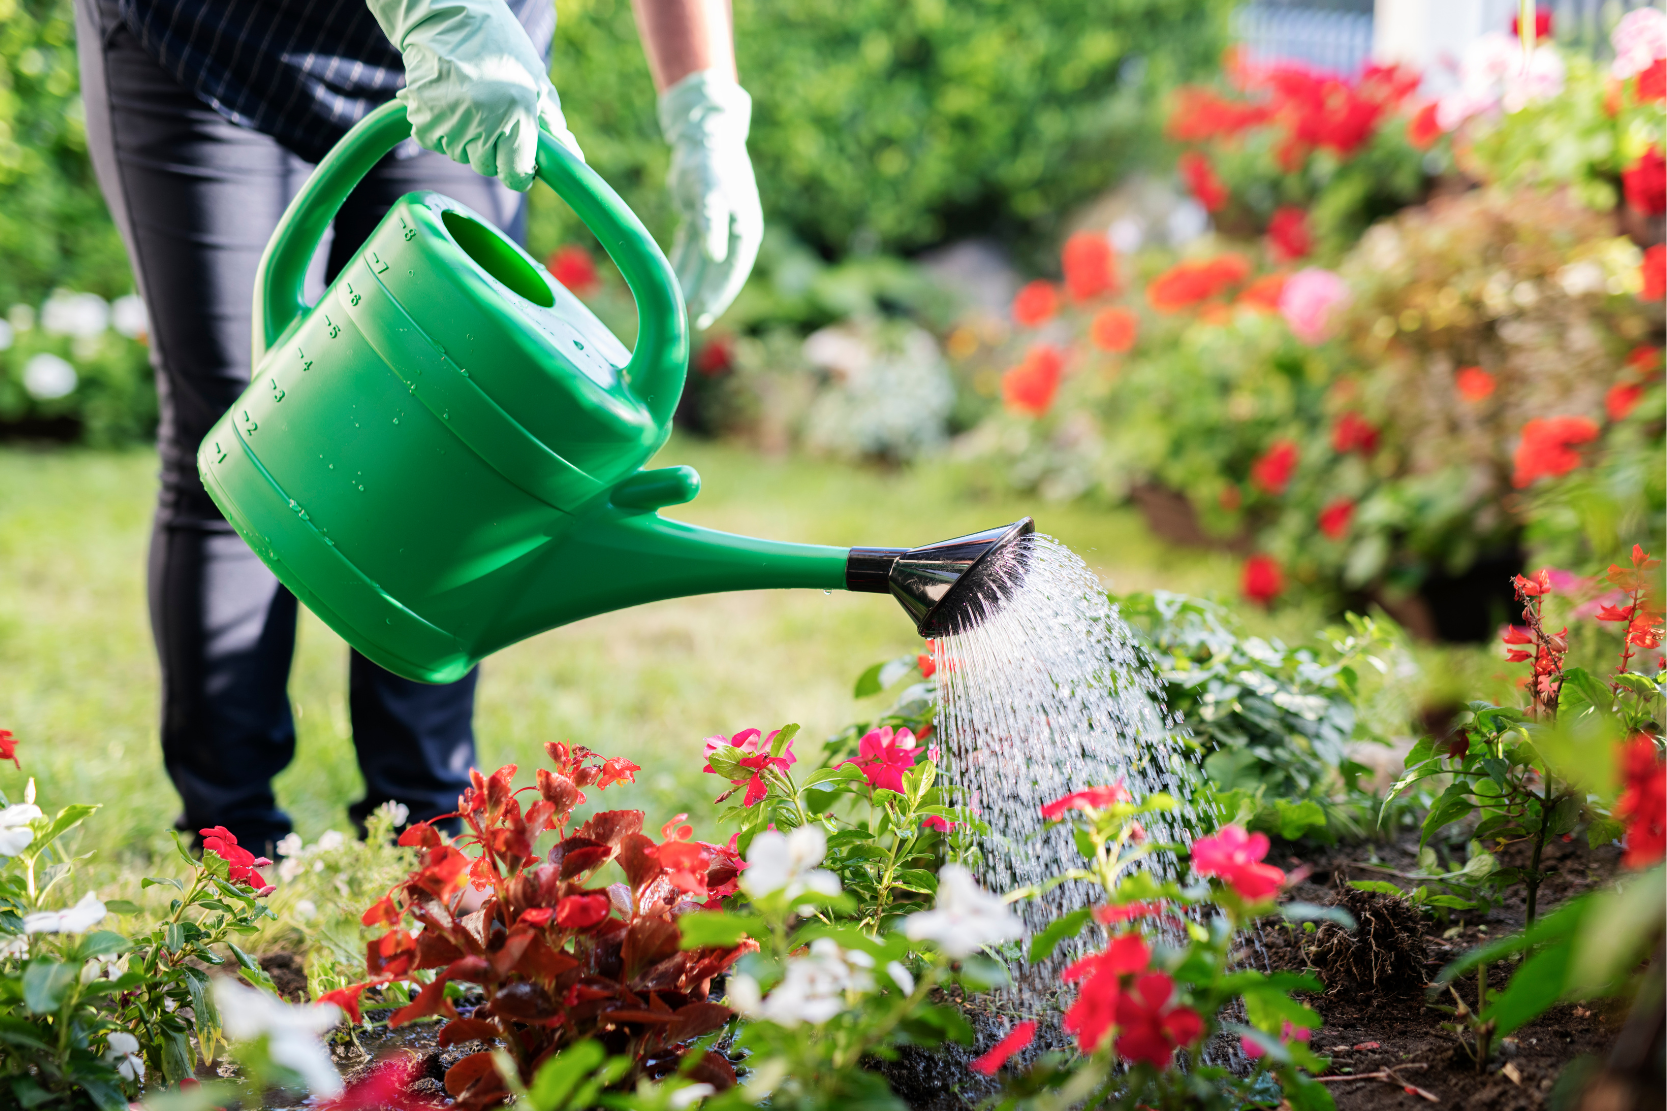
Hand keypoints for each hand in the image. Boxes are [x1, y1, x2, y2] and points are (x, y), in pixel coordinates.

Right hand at [366, 0, 583, 190]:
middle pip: (486, 167)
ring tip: (468, 99)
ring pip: (460, 154)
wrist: (446, 16)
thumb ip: (553, 124)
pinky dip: (441, 126)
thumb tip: (574, 158)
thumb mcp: (535, 81)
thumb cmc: (499, 47)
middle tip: (490, 113)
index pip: (515, 175)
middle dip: (491, 149)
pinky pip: (434, 141)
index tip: (518, 161)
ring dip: (465, 137)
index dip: (519, 171)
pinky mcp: (422, 119)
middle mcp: (483, 123)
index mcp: (516, 115)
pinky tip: (447, 98)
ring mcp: (450, 122)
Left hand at [658, 70, 763, 329]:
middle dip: (704, 297)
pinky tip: (669, 282)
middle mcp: (732, 233)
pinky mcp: (698, 220)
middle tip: (689, 321)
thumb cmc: (712, 163)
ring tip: (677, 309)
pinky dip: (680, 266)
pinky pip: (689, 251)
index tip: (703, 314)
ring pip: (701, 264)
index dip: (718, 295)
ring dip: (690, 285)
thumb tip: (715, 258)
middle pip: (718, 274)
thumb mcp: (712, 193)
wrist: (705, 135)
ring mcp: (716, 227)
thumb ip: (712, 224)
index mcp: (743, 231)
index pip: (732, 271)